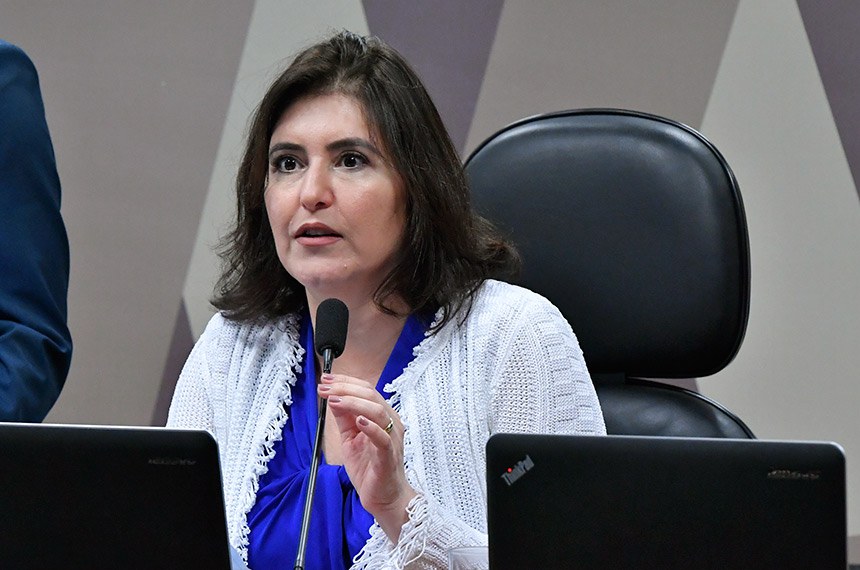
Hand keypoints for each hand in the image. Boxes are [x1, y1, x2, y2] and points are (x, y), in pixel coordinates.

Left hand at [318, 373, 416, 539]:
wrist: (384, 498)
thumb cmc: (370, 469)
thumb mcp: (350, 439)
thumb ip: (345, 419)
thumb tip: (333, 398)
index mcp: (382, 416)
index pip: (366, 390)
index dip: (345, 382)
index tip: (325, 380)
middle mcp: (390, 423)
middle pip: (371, 395)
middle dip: (345, 388)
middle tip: (324, 388)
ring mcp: (392, 438)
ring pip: (377, 411)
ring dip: (353, 402)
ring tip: (334, 400)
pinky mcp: (388, 456)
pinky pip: (383, 438)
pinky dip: (371, 427)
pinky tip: (358, 421)